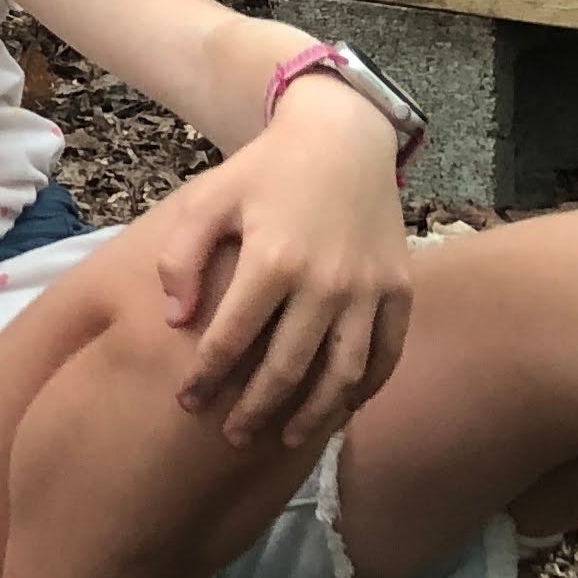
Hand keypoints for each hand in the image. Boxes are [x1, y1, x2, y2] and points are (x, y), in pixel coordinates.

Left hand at [147, 82, 411, 446]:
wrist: (342, 138)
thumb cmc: (264, 172)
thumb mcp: (207, 200)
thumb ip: (180, 258)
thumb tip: (177, 320)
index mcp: (272, 258)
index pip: (232, 337)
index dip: (207, 376)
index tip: (188, 401)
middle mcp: (326, 281)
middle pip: (288, 366)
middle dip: (256, 408)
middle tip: (231, 436)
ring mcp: (369, 289)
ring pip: (343, 372)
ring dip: (314, 413)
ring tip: (285, 438)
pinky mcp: (400, 289)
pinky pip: (387, 354)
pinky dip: (365, 388)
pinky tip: (340, 410)